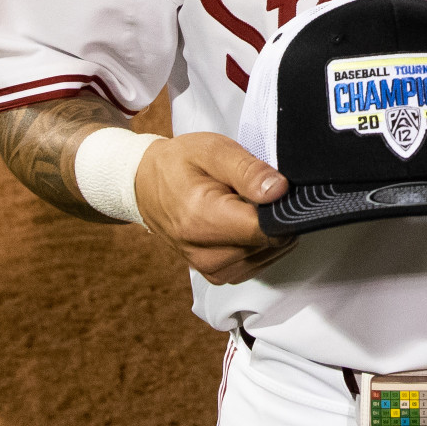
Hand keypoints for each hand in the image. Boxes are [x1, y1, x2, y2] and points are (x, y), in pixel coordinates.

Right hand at [134, 132, 296, 284]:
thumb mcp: (212, 150)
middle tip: (251, 191)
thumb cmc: (179, 165)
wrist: (145, 186)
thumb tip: (280, 191)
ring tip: (240, 204)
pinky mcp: (221, 275)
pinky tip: (240, 221)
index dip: (281, 206)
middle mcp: (208, 254)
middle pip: (272, 241)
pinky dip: (258, 240)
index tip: (274, 188)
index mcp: (203, 220)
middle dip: (272, 214)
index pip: (267, 229)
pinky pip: (260, 260)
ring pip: (271, 252)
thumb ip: (248, 170)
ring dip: (266, 228)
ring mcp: (214, 270)